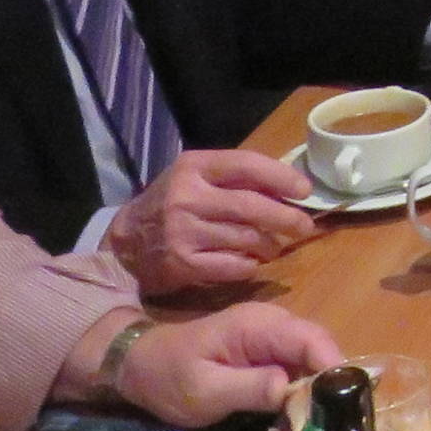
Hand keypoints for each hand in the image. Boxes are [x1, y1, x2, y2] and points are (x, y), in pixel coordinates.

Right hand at [106, 149, 318, 295]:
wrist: (126, 244)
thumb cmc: (170, 204)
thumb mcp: (195, 178)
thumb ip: (234, 178)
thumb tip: (289, 188)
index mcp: (193, 167)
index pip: (246, 164)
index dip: (281, 177)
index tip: (305, 190)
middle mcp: (187, 198)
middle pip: (251, 206)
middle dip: (286, 217)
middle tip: (305, 226)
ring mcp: (184, 233)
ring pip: (246, 238)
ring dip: (270, 244)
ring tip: (276, 246)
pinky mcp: (183, 264)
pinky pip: (233, 266)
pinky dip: (250, 265)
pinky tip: (252, 262)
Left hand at [112, 303, 342, 426]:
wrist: (141, 364)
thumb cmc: (170, 376)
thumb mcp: (205, 390)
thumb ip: (250, 388)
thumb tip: (291, 390)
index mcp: (259, 326)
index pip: (313, 340)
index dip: (334, 370)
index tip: (344, 407)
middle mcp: (273, 324)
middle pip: (318, 350)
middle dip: (331, 386)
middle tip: (336, 425)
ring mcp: (271, 337)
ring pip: (310, 361)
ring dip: (318, 392)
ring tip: (322, 427)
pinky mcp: (267, 352)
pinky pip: (295, 368)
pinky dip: (302, 393)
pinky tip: (300, 419)